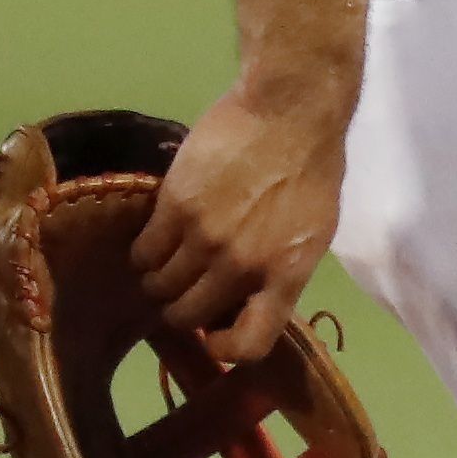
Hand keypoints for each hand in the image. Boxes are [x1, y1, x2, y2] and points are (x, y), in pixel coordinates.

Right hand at [133, 79, 348, 362]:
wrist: (290, 109)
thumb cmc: (312, 167)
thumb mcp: (312, 232)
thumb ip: (282, 269)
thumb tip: (251, 297)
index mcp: (285, 275)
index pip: (249, 343)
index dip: (225, 349)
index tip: (214, 335)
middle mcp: (242, 266)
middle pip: (191, 314)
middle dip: (181, 310)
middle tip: (178, 292)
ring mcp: (205, 238)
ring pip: (161, 284)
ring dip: (157, 281)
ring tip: (159, 266)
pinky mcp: (174, 207)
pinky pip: (145, 249)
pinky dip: (144, 252)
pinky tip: (150, 241)